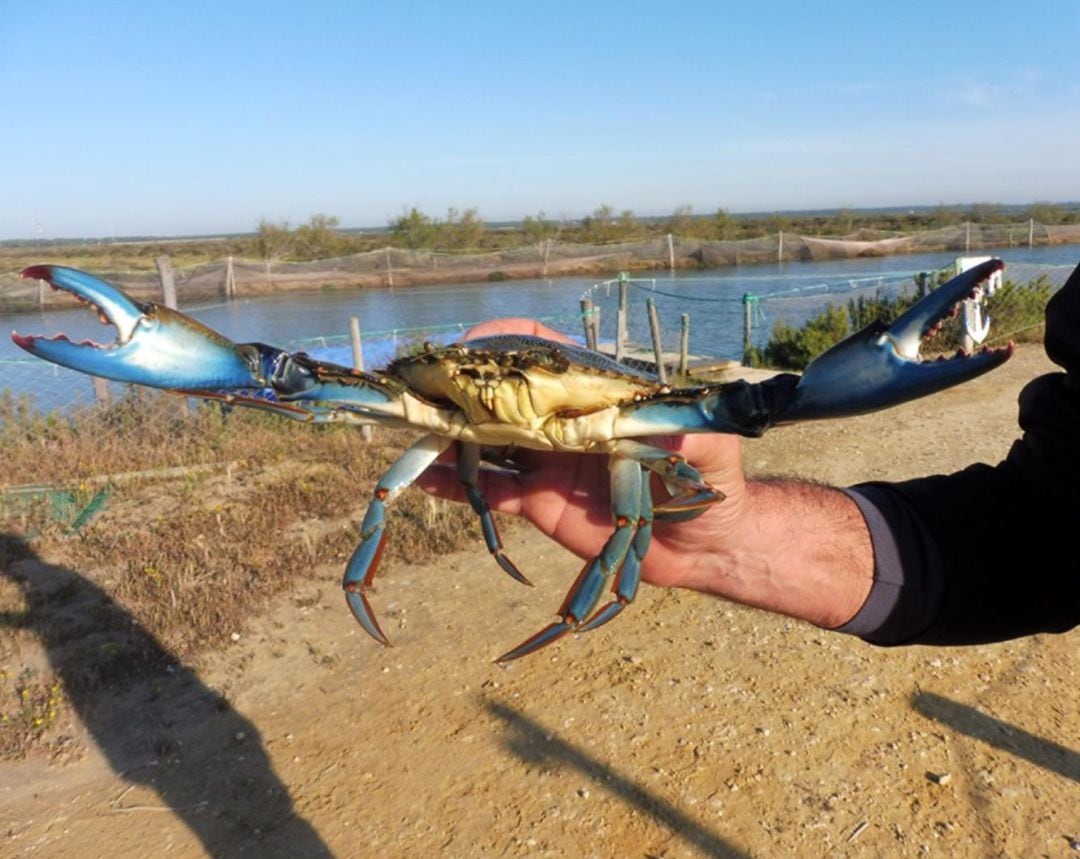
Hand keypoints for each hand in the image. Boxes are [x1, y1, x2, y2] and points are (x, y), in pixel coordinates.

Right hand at [418, 318, 872, 627]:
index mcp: (594, 393)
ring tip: (406, 429)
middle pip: (499, 393)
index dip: (504, 343)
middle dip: (456, 385)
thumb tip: (662, 412)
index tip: (470, 346)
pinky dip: (454, 484)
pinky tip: (422, 480)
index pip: (542, 353)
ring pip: (483, 438)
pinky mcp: (538, 500)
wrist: (706, 539)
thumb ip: (682, 427)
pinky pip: (490, 490)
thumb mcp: (706, 443)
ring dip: (445, 432)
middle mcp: (562, 420)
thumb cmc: (713, 477)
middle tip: (415, 385)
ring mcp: (546, 458)